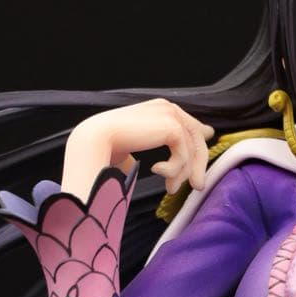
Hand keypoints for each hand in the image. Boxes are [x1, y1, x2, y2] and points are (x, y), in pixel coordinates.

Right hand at [63, 99, 213, 200]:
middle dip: (197, 166)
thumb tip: (165, 162)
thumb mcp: (138, 145)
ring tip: (169, 188)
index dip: (198, 148)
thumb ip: (155, 147)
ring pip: (192, 150)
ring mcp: (171, 115)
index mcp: (160, 109)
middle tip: (196, 187)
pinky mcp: (172, 127)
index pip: (189, 127)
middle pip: (196, 139)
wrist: (96, 140)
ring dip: (181, 174)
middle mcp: (168, 108)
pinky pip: (184, 155)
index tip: (198, 168)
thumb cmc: (109, 145)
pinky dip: (173, 170)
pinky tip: (156, 172)